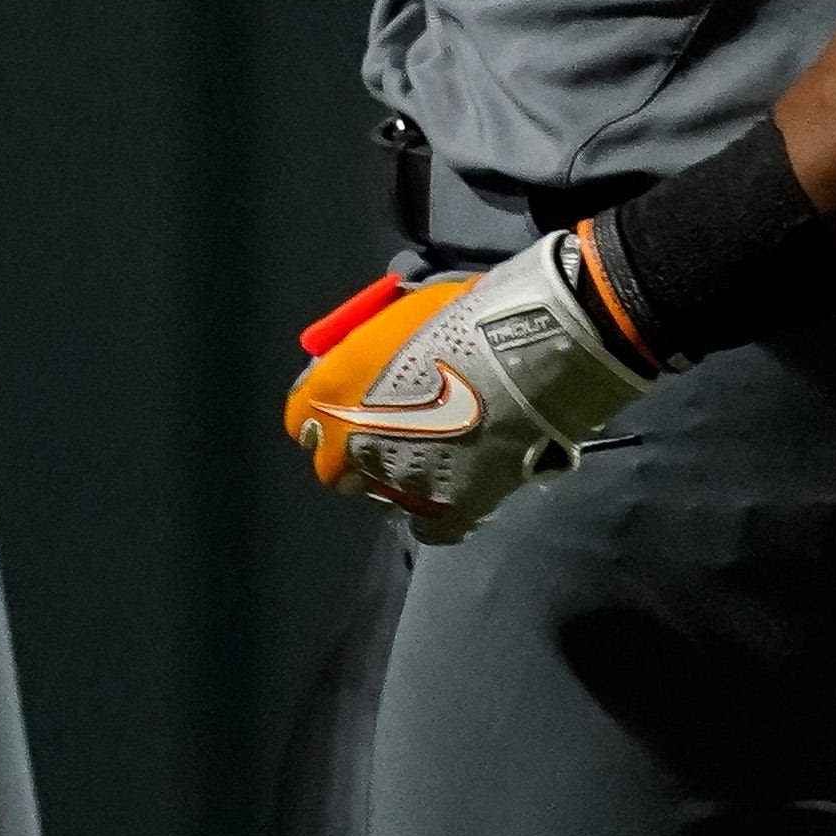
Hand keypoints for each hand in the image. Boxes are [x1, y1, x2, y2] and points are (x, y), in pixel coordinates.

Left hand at [283, 242, 651, 544]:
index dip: (328, 411)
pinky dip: (435, 511)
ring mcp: (398, 480)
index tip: (352, 403)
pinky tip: (452, 489)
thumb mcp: (403, 315)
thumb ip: (371, 348)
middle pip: (332, 466)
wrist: (535, 344)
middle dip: (354, 451)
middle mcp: (352, 442)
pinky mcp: (446, 507)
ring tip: (436, 452)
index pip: (301, 417)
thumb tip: (370, 363)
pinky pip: (427, 524)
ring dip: (397, 475)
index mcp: (333, 387)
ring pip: (379, 493)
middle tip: (392, 431)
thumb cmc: (469, 312)